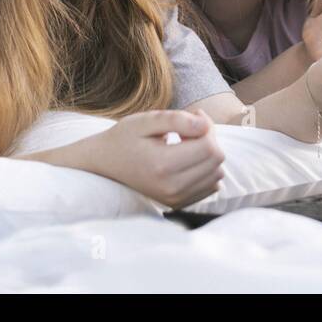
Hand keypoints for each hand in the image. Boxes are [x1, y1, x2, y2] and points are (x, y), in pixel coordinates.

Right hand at [88, 109, 224, 207]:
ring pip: (217, 175)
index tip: (191, 117)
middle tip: (188, 129)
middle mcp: (171, 187)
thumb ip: (177, 119)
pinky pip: (211, 187)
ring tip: (186, 145)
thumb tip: (205, 124)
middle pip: (216, 161)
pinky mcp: (178, 204)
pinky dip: (206, 171)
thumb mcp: (146, 120)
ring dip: (208, 156)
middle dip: (209, 139)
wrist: (104, 164)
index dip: (206, 126)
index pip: (210, 147)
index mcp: (162, 165)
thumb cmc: (124, 138)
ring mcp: (175, 199)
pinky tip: (187, 160)